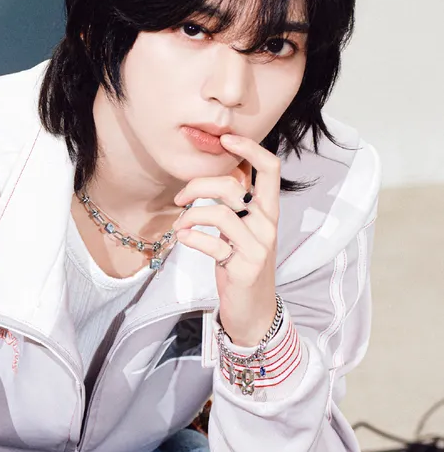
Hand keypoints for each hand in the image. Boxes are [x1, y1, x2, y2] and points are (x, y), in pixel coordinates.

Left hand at [172, 135, 280, 345]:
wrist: (254, 311)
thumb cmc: (242, 262)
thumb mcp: (243, 228)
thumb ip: (237, 200)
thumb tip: (224, 165)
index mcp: (268, 210)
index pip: (271, 168)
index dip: (250, 148)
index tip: (225, 140)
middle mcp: (267, 224)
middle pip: (233, 186)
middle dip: (199, 185)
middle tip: (180, 197)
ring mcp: (258, 246)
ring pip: (220, 213)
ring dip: (190, 215)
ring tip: (179, 224)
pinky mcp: (245, 267)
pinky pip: (212, 244)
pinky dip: (191, 238)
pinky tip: (182, 238)